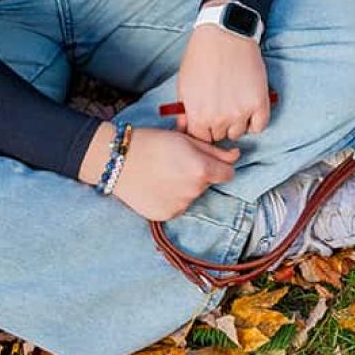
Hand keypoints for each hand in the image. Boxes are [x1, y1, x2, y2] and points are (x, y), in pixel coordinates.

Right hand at [107, 126, 239, 221]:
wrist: (118, 161)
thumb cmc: (152, 143)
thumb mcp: (186, 139)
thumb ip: (214, 151)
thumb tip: (236, 156)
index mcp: (202, 170)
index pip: (228, 174)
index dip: (219, 166)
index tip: (207, 160)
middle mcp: (194, 192)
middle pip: (208, 184)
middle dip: (199, 174)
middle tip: (177, 162)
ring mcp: (180, 206)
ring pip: (192, 196)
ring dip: (185, 187)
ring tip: (164, 173)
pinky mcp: (165, 216)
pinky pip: (177, 206)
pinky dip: (171, 198)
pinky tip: (157, 186)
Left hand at [176, 19, 269, 141]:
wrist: (224, 35)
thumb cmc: (201, 57)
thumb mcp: (184, 86)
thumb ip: (186, 112)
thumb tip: (186, 129)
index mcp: (198, 116)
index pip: (201, 139)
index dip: (203, 130)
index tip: (206, 123)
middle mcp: (220, 119)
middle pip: (219, 136)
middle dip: (218, 125)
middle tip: (220, 107)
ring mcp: (241, 112)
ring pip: (238, 132)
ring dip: (236, 123)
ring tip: (234, 103)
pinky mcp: (259, 103)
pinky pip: (259, 126)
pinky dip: (254, 121)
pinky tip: (248, 108)